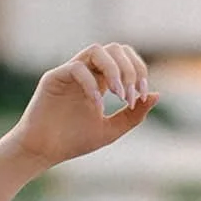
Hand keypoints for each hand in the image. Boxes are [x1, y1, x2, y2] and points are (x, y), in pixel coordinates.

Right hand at [4, 44, 156, 170]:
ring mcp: (69, 72)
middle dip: (129, 69)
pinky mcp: (54, 78)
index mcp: (100, 80)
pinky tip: (97, 105)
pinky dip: (91, 84)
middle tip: (130, 96)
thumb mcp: (111, 130)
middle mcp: (86, 72)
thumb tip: (157, 94)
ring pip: (96, 50)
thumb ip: (133, 115)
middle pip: (115, 48)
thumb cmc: (73, 141)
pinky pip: (76, 68)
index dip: (139, 71)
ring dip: (114, 70)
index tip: (141, 96)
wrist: (43, 152)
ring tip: (119, 95)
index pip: (125, 58)